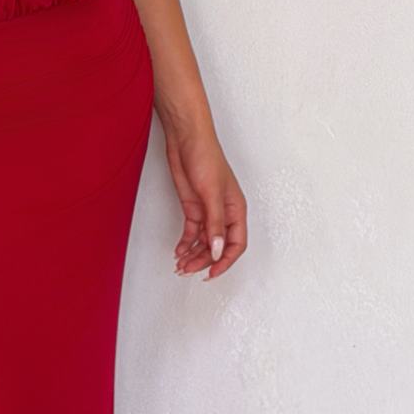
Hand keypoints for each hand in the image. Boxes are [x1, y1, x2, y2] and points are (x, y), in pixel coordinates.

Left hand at [166, 128, 246, 279]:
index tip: (211, 273)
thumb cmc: (206, 157)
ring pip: (204, 241)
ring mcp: (207, 210)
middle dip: (204, 260)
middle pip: (217, 246)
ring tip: (180, 265)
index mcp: (236, 209)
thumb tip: (217, 250)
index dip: (225, 261)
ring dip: (193, 254)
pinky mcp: (193, 206)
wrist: (185, 139)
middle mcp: (223, 212)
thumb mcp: (211, 193)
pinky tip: (178, 250)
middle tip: (188, 270)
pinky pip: (191, 232)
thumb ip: (215, 223)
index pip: (236, 244)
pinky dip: (185, 243)